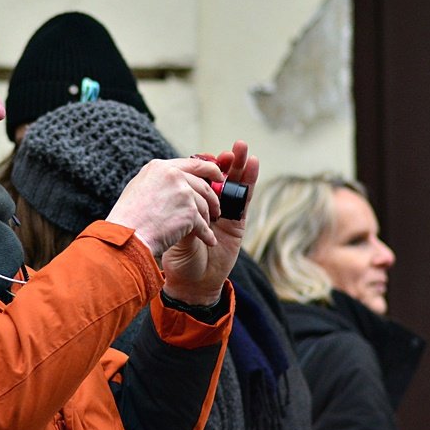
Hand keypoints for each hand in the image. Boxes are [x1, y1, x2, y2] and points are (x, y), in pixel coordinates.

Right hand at [106, 157, 225, 256]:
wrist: (126, 236)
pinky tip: (209, 240)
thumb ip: (158, 181)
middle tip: (216, 208)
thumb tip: (172, 182)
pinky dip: (207, 234)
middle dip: (213, 198)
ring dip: (208, 217)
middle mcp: (173, 175)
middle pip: (203, 184)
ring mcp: (183, 192)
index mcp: (160, 167)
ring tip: (207, 228)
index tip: (217, 177)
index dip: (210, 170)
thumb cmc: (127, 218)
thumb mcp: (138, 188)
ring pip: (204, 204)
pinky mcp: (189, 212)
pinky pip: (204, 224)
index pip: (192, 164)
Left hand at [161, 141, 258, 305]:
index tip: (207, 154)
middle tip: (233, 146)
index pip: (198, 178)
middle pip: (219, 177)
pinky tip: (254, 165)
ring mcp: (224, 213)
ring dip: (240, 166)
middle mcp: (207, 205)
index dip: (204, 165)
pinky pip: (244, 199)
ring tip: (244, 149)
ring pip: (234, 184)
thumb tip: (182, 191)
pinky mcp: (238, 222)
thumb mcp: (176, 231)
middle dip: (226, 161)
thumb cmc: (179, 259)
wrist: (192, 283)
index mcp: (189, 204)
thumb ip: (183, 212)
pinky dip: (249, 182)